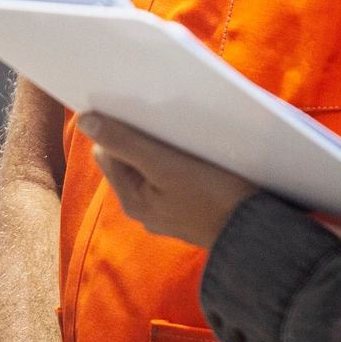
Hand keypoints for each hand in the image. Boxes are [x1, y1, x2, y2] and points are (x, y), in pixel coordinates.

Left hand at [79, 115, 256, 250]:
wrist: (255, 234)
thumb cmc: (211, 196)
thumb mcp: (165, 165)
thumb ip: (125, 143)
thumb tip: (85, 121)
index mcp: (131, 199)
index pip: (106, 152)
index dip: (115, 128)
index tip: (135, 108)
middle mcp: (143, 208)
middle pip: (128, 160)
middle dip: (140, 137)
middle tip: (162, 117)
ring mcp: (166, 211)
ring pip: (152, 168)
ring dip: (160, 148)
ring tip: (181, 132)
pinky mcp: (188, 210)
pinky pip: (172, 179)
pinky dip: (177, 163)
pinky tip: (195, 153)